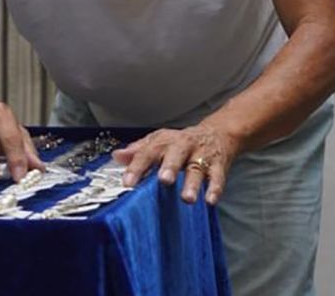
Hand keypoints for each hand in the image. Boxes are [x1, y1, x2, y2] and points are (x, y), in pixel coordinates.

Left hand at [113, 122, 240, 205]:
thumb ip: (138, 151)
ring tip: (187, 198)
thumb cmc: (183, 143)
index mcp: (165, 142)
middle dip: (170, 166)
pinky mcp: (218, 166)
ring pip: (197, 168)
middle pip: (176, 154)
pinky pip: (217, 177)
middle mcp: (183, 146)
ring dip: (192, 183)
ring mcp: (202, 156)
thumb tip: (117, 157)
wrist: (217, 134)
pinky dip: (215, 189)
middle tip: (164, 180)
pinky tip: (210, 200)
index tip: (128, 182)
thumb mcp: (159, 142)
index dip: (138, 166)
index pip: (149, 152)